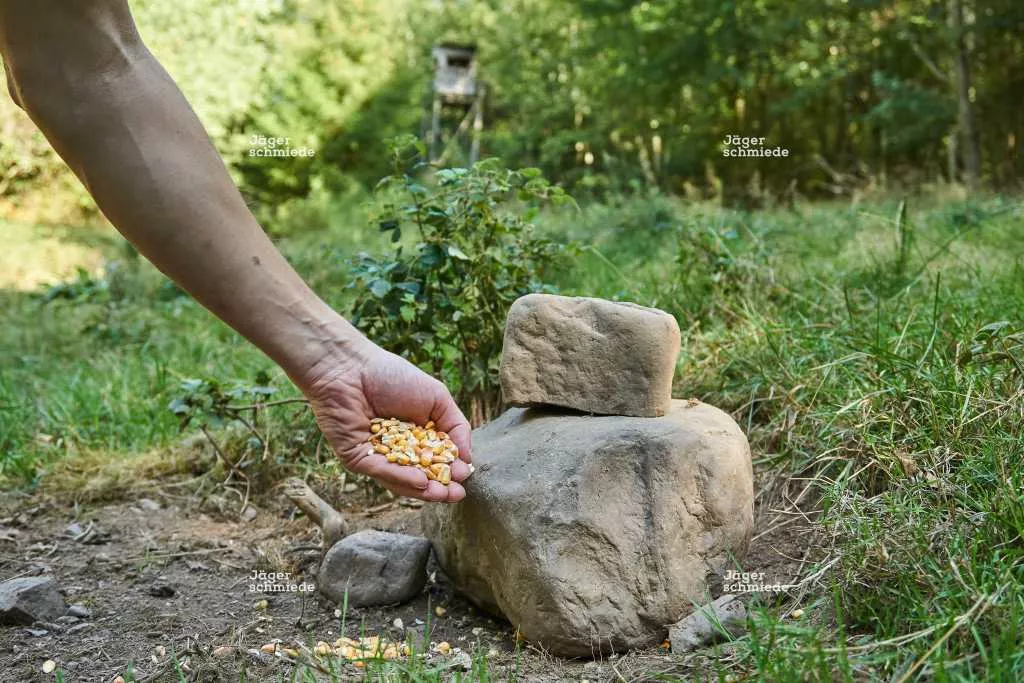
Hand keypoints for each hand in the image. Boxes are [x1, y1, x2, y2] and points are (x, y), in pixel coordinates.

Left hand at [300, 344, 472, 501]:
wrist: (350, 367)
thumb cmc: (394, 377)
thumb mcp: (437, 398)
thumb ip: (457, 427)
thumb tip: (468, 459)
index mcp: (416, 435)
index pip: (437, 459)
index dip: (451, 469)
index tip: (464, 476)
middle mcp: (397, 449)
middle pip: (421, 474)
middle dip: (440, 487)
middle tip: (457, 495)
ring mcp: (377, 456)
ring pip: (401, 479)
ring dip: (423, 489)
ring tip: (443, 494)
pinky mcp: (358, 458)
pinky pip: (381, 470)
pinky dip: (401, 477)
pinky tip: (420, 481)